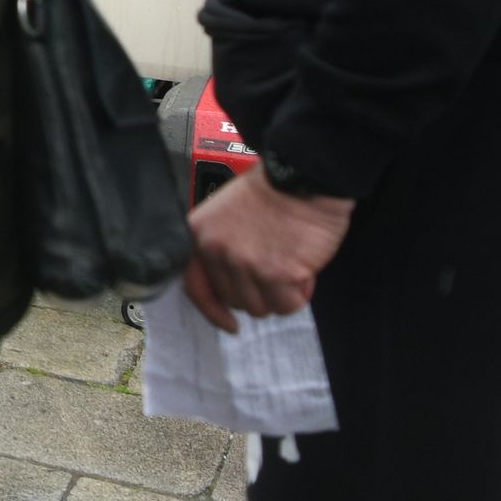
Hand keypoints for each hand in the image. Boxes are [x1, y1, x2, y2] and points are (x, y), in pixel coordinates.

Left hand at [180, 167, 352, 327]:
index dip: (212, 311)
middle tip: (276, 269)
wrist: (302, 176)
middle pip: (235, 300)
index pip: (195, 287)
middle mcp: (218, 251)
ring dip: (281, 294)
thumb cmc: (272, 191)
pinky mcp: (279, 273)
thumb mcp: (225, 212)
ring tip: (292, 265)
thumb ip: (221, 247)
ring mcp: (247, 264)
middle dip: (258, 292)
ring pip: (263, 307)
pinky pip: (289, 304)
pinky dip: (300, 293)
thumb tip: (232, 285)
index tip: (228, 324)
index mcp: (201, 235)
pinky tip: (304, 270)